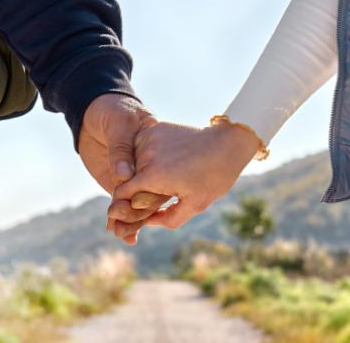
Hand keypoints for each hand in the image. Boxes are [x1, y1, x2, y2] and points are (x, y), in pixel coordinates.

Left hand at [78, 94, 169, 243]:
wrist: (94, 110)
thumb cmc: (113, 110)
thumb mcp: (120, 123)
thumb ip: (121, 149)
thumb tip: (123, 175)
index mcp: (155, 152)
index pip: (156, 177)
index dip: (149, 195)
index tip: (140, 210)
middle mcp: (148, 167)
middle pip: (148, 195)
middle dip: (139, 214)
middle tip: (128, 229)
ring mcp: (134, 176)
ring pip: (136, 202)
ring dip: (131, 221)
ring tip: (123, 236)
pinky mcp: (119, 181)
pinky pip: (123, 201)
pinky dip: (122, 218)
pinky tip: (124, 236)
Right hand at [109, 120, 260, 238]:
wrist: (228, 143)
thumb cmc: (214, 177)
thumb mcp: (195, 205)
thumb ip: (168, 219)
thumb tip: (148, 222)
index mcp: (152, 176)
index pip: (121, 193)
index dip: (123, 204)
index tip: (133, 208)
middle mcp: (145, 155)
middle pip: (127, 178)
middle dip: (135, 188)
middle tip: (157, 191)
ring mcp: (150, 138)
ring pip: (133, 160)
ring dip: (141, 169)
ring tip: (165, 173)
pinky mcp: (156, 127)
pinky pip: (142, 145)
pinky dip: (149, 154)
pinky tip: (167, 159)